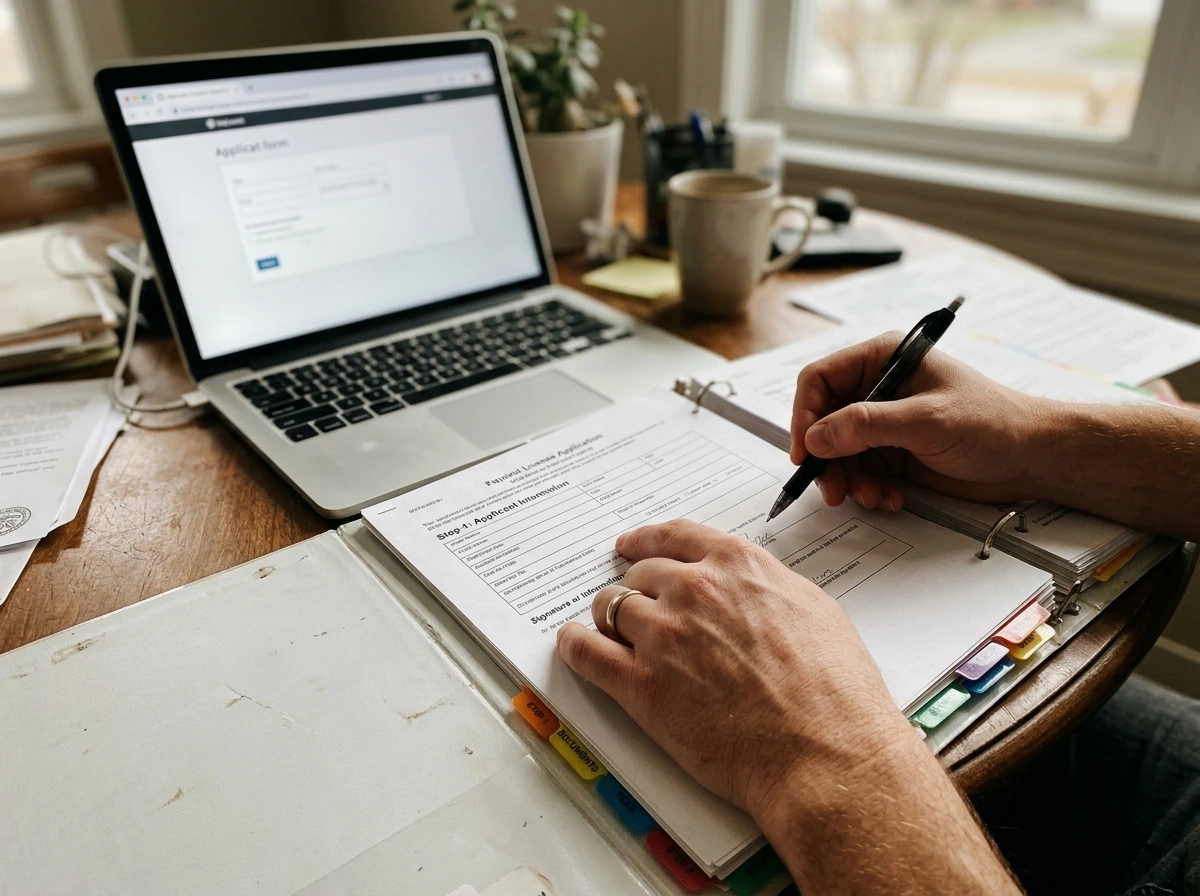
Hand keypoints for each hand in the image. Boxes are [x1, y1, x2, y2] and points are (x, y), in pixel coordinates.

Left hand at [555, 520, 913, 821]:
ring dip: (608, 618)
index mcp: (737, 566)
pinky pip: (586, 652)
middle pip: (639, 575)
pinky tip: (573, 645)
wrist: (824, 753)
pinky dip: (574, 646)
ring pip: (610, 608)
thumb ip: (766, 588)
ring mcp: (663, 636)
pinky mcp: (641, 685)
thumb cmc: (834, 692)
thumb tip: (747, 589)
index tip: (630, 545)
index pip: (676, 537)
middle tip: (635, 607)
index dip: (646, 540)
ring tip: (610, 633)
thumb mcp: (812, 609)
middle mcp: (695, 591)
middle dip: (635, 590)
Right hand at [790, 332, 1051, 510]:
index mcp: (883, 359)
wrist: (1031, 458)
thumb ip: (868, 426)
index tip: (805, 452)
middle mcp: (877, 387)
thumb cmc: (992, 423)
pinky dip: (868, 489)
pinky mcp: (893, 452)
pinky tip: (890, 498)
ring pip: (838, 452)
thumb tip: (816, 437)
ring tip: (871, 497)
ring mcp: (884, 422)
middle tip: (834, 489)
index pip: (820, 380)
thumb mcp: (927, 421)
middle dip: (827, 458)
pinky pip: (859, 472)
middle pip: (823, 421)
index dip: (805, 416)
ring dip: (848, 479)